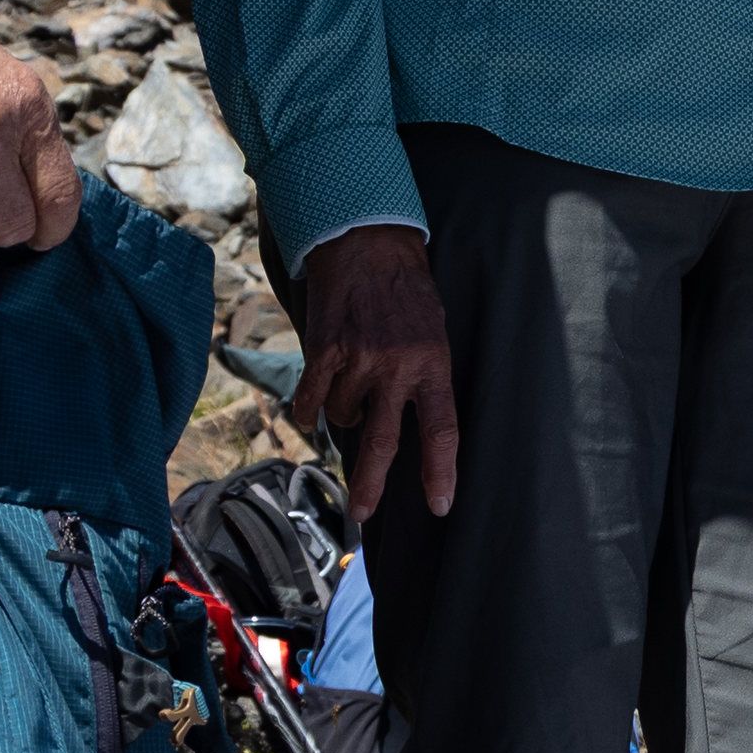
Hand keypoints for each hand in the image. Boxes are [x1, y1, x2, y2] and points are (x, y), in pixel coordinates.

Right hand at [297, 223, 459, 523]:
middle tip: (362, 514)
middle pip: (383, 442)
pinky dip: (309, 409)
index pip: (442, 430)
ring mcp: (357, 359)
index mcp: (432, 364)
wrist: (366, 239)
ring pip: (342, 415)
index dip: (440, 472)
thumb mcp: (433, 329)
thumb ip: (423, 375)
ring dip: (343, 412)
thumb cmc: (406, 287)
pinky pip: (311, 400)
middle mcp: (396, 367)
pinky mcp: (322, 350)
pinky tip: (312, 408)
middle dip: (371, 484)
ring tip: (351, 384)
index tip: (440, 506)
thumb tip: (409, 422)